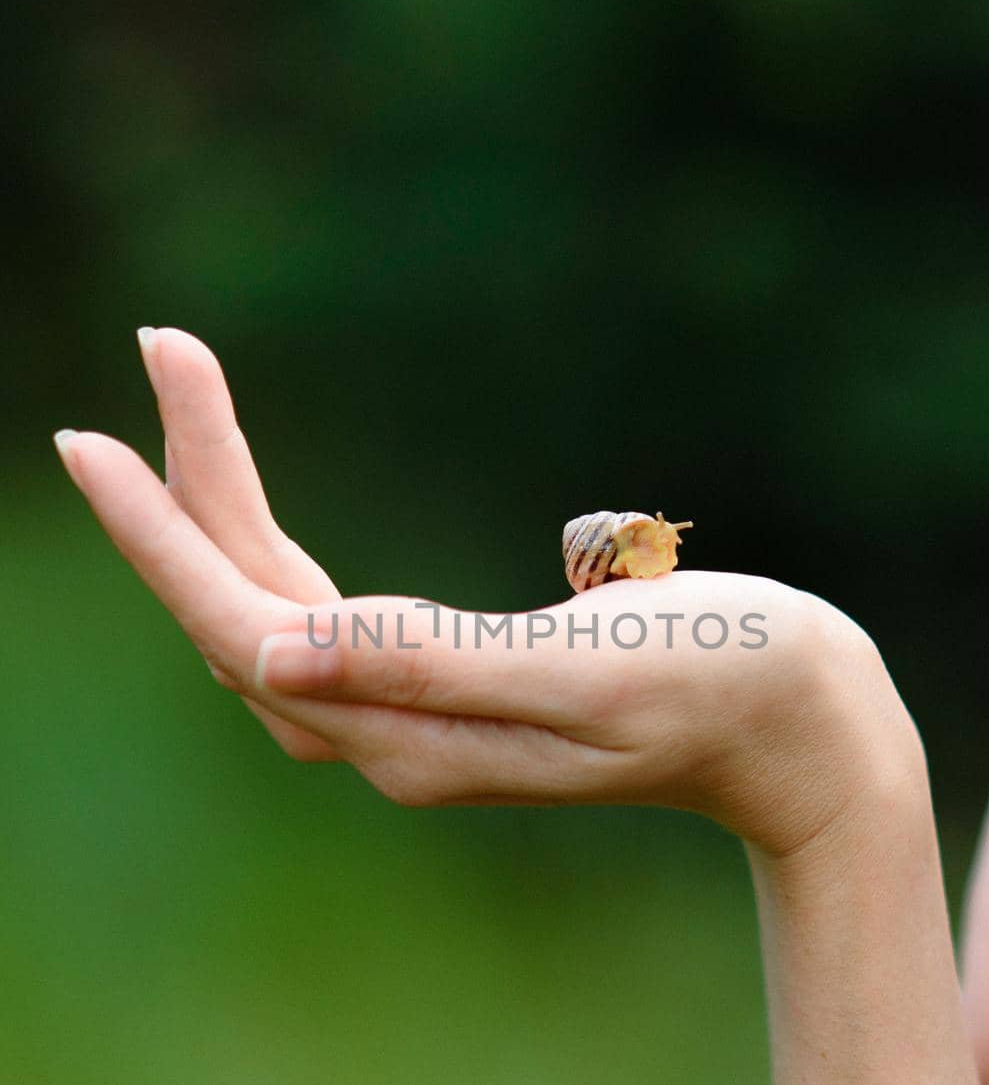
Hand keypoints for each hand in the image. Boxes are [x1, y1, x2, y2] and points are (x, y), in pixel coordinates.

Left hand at [54, 329, 918, 856]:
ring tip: (190, 385)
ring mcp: (418, 719)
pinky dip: (270, 547)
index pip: (245, 627)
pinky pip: (320, 619)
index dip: (162, 535)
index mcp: (415, 735)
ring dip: (219, 510)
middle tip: (165, 346)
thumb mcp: (586, 671)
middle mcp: (395, 739)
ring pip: (273, 612)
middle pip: (243, 611)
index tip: (90, 436)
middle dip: (186, 490)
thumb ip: (432, 665)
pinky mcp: (447, 688)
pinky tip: (247, 506)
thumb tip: (272, 654)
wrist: (802, 727)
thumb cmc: (726, 680)